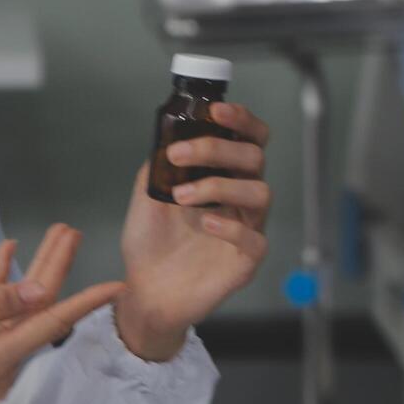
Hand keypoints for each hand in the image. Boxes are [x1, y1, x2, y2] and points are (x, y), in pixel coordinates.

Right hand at [0, 232, 122, 403]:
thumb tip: (40, 291)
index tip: (114, 286)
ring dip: (31, 275)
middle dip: (55, 272)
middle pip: (36, 315)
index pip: (49, 325)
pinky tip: (8, 253)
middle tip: (72, 233)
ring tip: (51, 234)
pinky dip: (0, 290)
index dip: (84, 302)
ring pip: (19, 313)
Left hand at [118, 102, 271, 360]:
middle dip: (217, 148)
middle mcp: (239, 200)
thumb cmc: (150, 248)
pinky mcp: (245, 262)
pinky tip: (205, 224)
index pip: (248, 139)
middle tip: (180, 155)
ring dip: (219, 186)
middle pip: (255, 157)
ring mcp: (247, 229)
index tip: (214, 111)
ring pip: (260, 193)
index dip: (240, 120)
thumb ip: (158, 167)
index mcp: (223, 178)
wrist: (144, 293)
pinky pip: (255, 239)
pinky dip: (231, 227)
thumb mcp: (146, 198)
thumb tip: (166, 135)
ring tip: (181, 197)